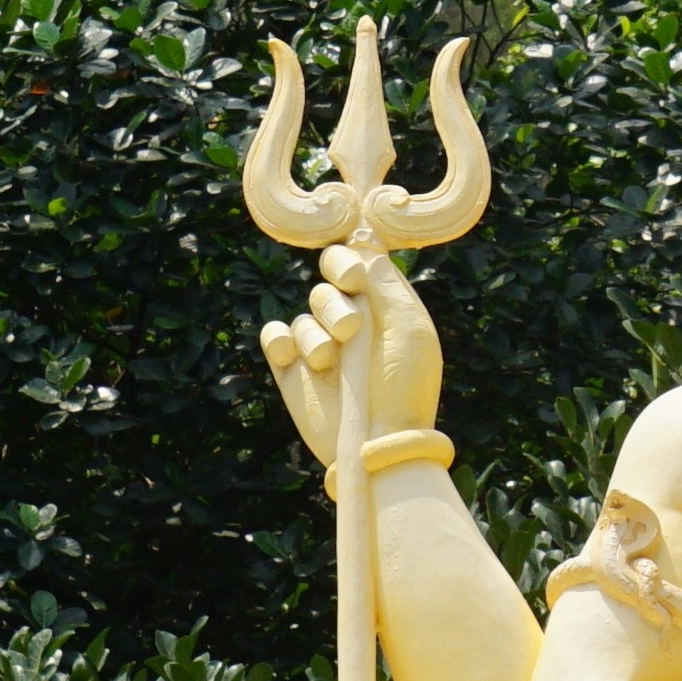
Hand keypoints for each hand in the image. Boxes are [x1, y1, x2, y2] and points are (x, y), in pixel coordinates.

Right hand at [256, 246, 442, 466]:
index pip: (355, 262)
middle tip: (351, 329)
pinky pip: (275, 335)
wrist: (376, 444)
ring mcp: (322, 347)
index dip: (347, 262)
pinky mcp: (293, 370)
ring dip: (316, 333)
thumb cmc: (403, 388)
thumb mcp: (406, 329)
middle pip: (326, 284)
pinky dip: (282, 340)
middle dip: (334, 302)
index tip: (354, 279)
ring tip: (331, 361)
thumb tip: (364, 235)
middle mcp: (351, 324)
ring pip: (304, 313)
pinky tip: (298, 358)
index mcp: (383, 310)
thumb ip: (385, 281)